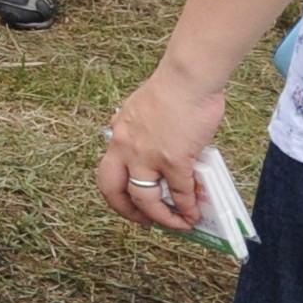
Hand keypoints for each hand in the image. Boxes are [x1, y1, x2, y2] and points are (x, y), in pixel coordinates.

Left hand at [97, 57, 230, 235]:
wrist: (188, 78)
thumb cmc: (174, 89)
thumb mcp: (143, 112)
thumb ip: (146, 134)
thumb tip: (164, 155)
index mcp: (118, 134)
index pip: (108, 170)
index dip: (117, 193)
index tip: (130, 203)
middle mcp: (125, 147)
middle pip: (113, 190)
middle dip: (127, 211)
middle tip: (145, 222)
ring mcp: (148, 155)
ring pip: (145, 198)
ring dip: (162, 217)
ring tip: (178, 224)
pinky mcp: (174, 159)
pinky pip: (179, 192)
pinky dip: (187, 206)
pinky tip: (195, 213)